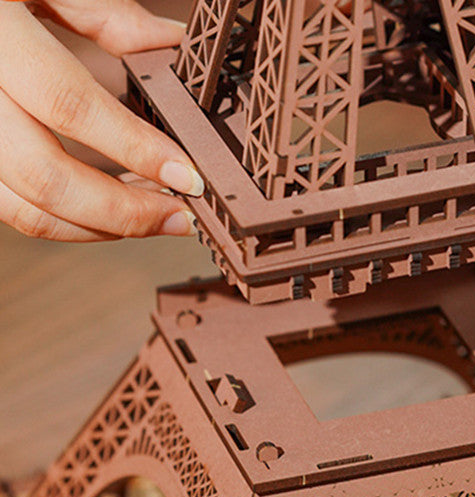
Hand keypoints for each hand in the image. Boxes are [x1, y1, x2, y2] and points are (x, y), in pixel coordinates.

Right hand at [0, 1, 202, 241]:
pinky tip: (114, 209)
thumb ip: (102, 12)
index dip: (134, 147)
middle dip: (124, 213)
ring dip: (100, 228)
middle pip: (45, 178)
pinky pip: (16, 208)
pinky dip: (72, 221)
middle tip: (181, 218)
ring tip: (156, 219)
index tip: (188, 175)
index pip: (68, 104)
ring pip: (26, 210)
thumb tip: (172, 45)